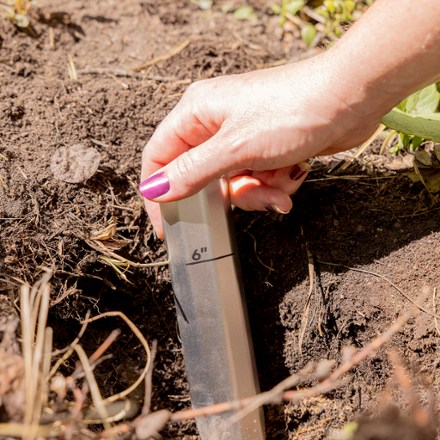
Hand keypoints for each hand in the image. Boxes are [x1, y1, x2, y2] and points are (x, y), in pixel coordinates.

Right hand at [140, 52, 380, 237]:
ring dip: (259, 191)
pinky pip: (258, 180)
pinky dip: (275, 184)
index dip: (158, 192)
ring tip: (281, 182)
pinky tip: (294, 172)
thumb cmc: (291, 110)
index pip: (159, 158)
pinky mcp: (265, 148)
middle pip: (202, 177)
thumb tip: (155, 190)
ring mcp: (242, 136)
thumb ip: (191, 173)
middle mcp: (214, 124)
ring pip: (233, 184)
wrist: (350, 98)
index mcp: (196, 113)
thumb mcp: (235, 148)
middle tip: (251, 195)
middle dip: (230, 194)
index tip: (165, 226)